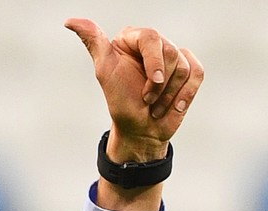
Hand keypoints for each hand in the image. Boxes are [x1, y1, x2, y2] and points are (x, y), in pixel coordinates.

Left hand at [65, 19, 202, 162]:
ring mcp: (173, 58)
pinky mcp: (189, 72)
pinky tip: (174, 106)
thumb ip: (93, 42)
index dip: (154, 64)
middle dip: (160, 85)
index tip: (150, 85)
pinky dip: (186, 94)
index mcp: (133, 38)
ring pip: (185, 67)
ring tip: (156, 104)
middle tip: (147, 98)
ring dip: (170, 95)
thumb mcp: (105, 72)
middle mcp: (154, 44)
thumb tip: (70, 21)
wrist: (140, 131)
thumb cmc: (121, 102)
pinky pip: (197, 74)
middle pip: (172, 53)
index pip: (152, 38)